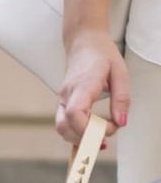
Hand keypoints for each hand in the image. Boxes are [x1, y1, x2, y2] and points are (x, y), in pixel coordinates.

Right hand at [57, 28, 128, 144]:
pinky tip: (92, 133)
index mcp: (83, 85)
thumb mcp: (120, 73)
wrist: (83, 43)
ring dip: (79, 139)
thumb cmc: (102, 55)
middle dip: (86, 139)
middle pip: (65, 126)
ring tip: (100, 139)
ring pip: (62, 128)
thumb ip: (121, 99)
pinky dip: (77, 134)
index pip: (75, 113)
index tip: (109, 129)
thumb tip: (121, 122)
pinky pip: (65, 124)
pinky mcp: (63, 104)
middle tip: (106, 139)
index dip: (89, 128)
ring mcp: (62, 100)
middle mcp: (67, 95)